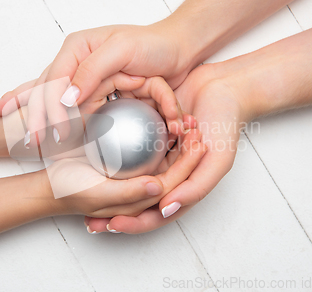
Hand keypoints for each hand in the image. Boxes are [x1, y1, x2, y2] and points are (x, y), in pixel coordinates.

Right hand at [0, 21, 197, 144]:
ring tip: (28, 144)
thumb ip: (92, 69)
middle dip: (37, 118)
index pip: (53, 80)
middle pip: (48, 92)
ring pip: (56, 101)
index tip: (55, 134)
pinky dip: (61, 120)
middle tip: (29, 144)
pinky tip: (48, 133)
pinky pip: (76, 108)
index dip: (50, 109)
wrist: (178, 50)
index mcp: (77, 48)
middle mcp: (77, 63)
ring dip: (42, 120)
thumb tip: (66, 95)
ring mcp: (87, 79)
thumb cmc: (153, 45)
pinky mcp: (99, 92)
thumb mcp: (121, 50)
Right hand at [45, 130, 206, 222]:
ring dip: (178, 142)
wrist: (51, 183)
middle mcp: (143, 189)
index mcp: (142, 202)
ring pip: (165, 158)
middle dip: (190, 152)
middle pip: (174, 170)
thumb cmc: (71, 191)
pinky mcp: (127, 163)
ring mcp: (136, 175)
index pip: (174, 184)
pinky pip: (149, 148)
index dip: (189, 163)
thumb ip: (129, 195)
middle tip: (196, 127)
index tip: (197, 141)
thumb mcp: (98, 194)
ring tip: (186, 119)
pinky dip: (160, 133)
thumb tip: (159, 187)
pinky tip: (164, 117)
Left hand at [85, 63, 252, 232]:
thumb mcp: (217, 161)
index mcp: (184, 187)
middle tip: (87, 220)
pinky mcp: (151, 136)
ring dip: (109, 188)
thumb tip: (165, 209)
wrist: (224, 88)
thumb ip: (195, 189)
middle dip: (112, 213)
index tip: (109, 224)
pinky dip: (115, 155)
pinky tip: (95, 157)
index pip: (154, 213)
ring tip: (84, 193)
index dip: (133, 223)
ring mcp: (159, 155)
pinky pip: (130, 149)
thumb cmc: (227, 126)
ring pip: (130, 176)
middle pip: (137, 200)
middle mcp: (168, 174)